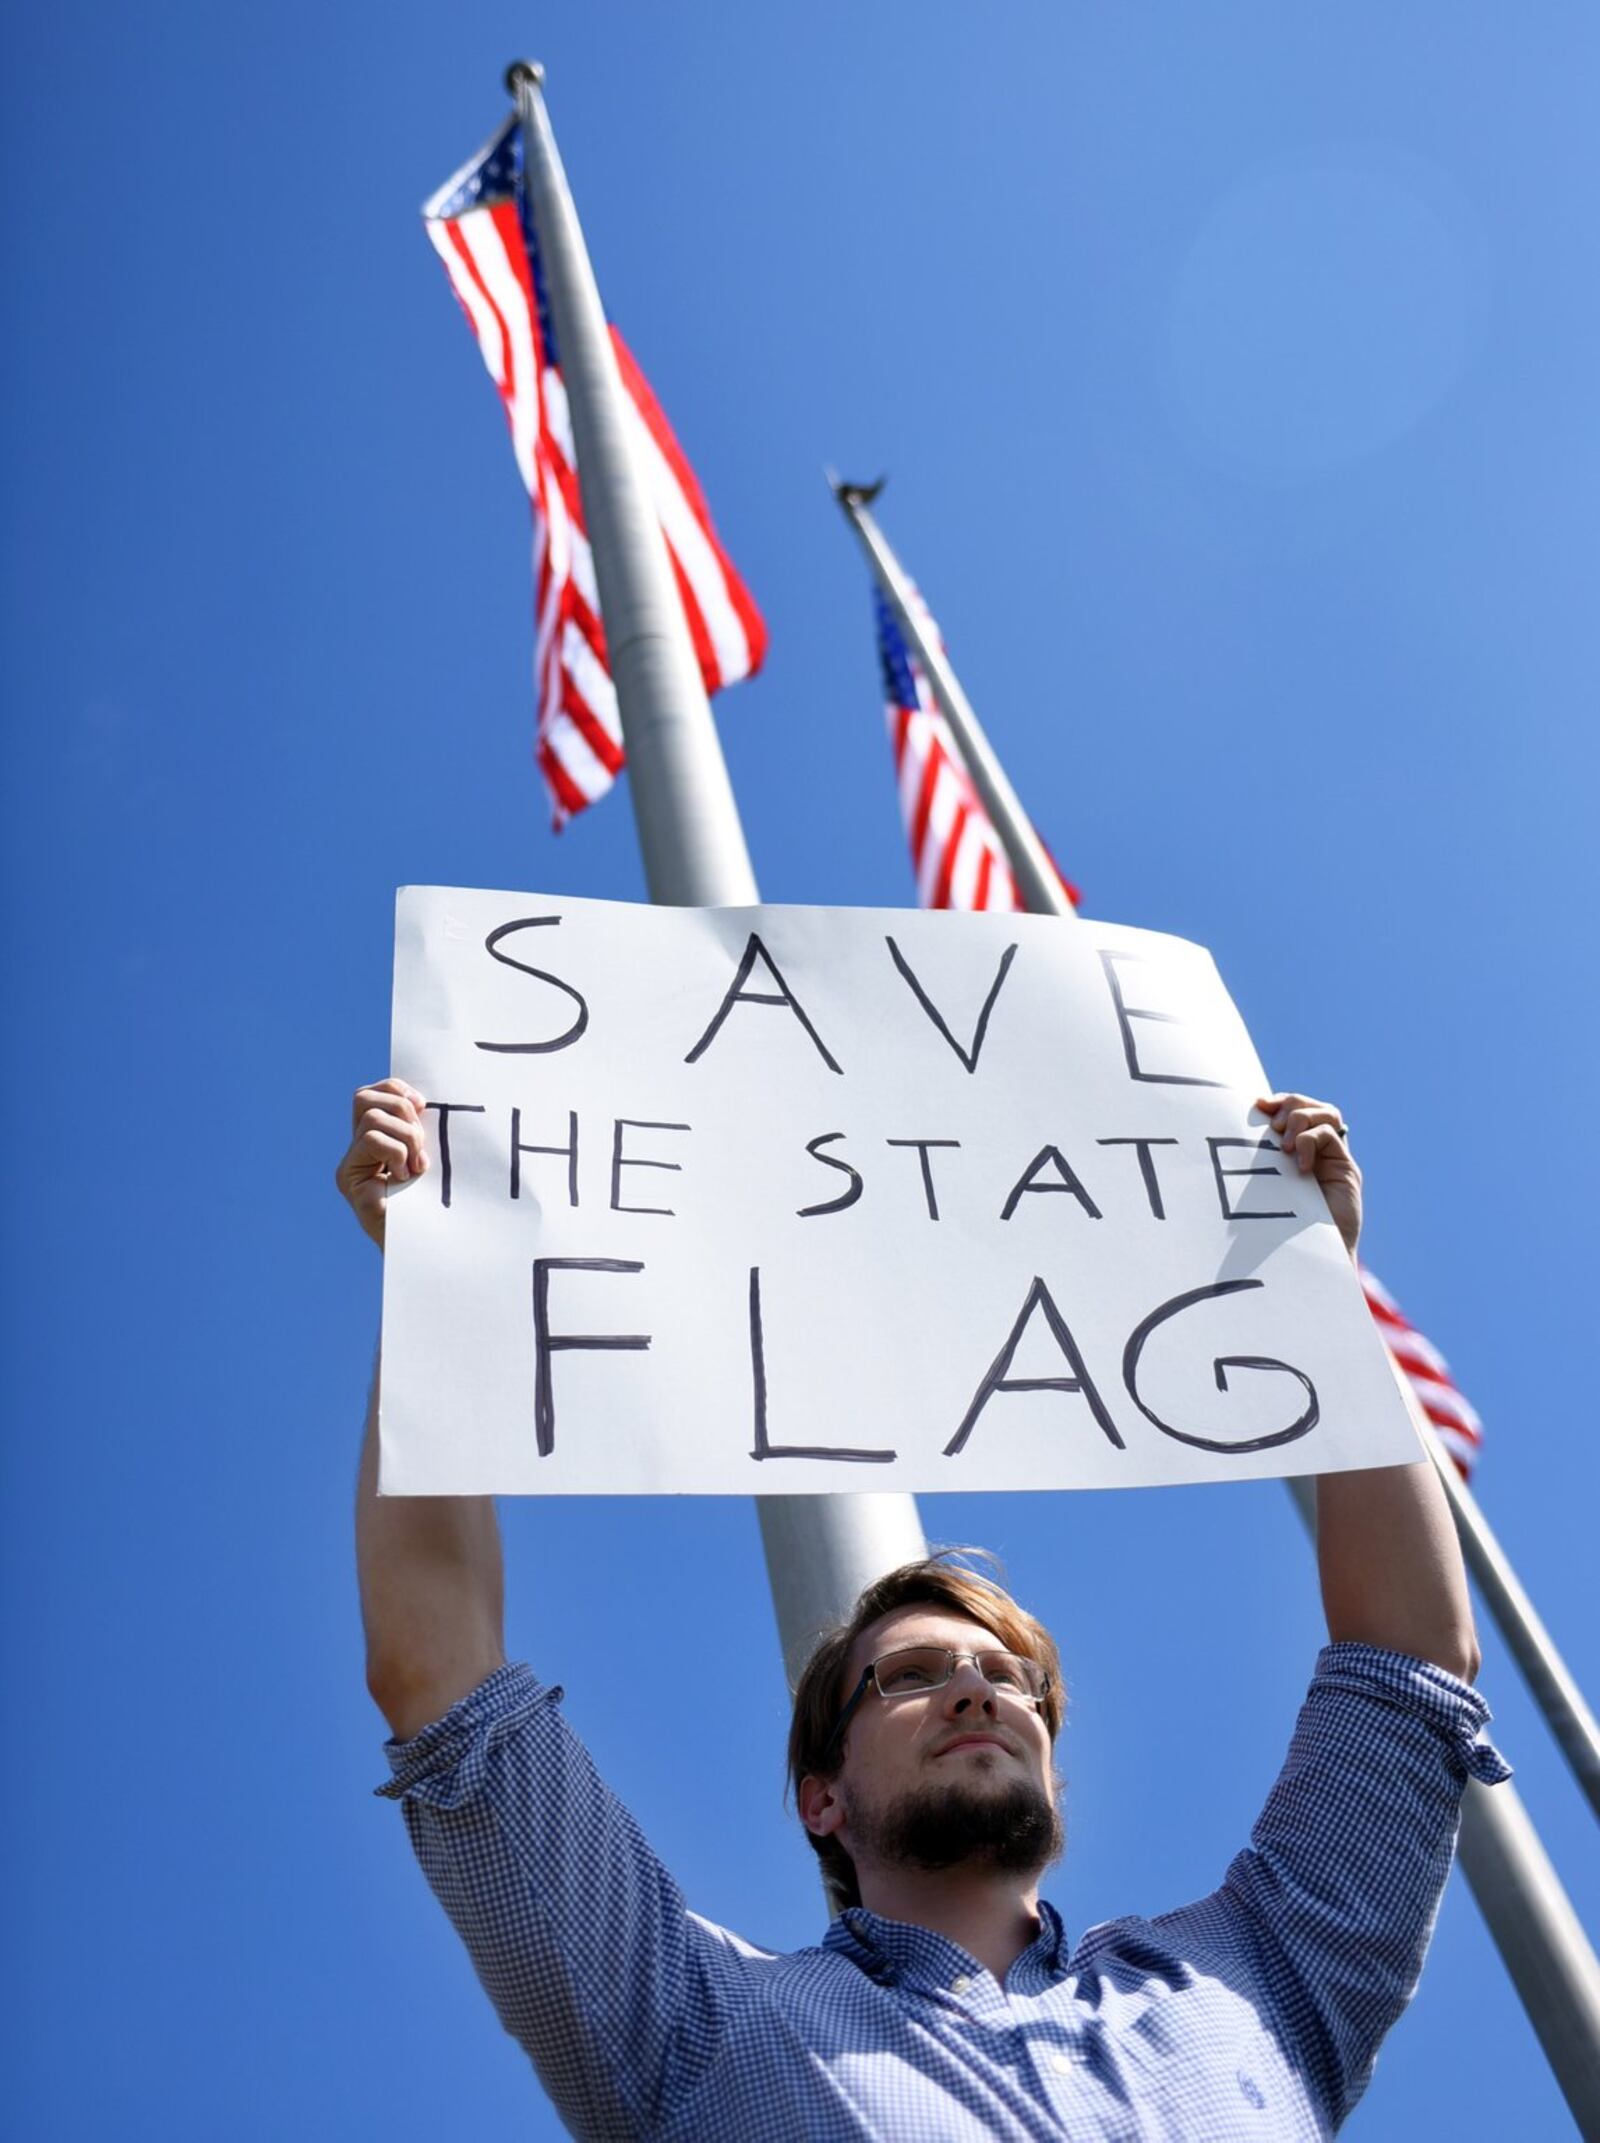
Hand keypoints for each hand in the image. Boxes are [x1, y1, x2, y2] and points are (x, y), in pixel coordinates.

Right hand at [336, 1078, 427, 1248]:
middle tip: (421, 1145)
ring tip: (417, 1167)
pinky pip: (372, 1139)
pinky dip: (397, 1153)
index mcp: (376, 1139)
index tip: (424, 1106)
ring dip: (405, 1138)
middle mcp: (356, 1149)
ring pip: (372, 1118)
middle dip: (401, 1111)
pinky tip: (404, 1178)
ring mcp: (350, 1165)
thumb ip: (419, 1130)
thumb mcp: (429, 1154)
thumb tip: (422, 1102)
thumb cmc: (434, 1201)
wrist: (425, 1244)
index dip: (397, 1090)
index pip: (374, 1093)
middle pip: (364, 1098)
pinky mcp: (348, 1179)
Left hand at [1257, 1091, 1360, 1257]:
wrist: (1310, 1256)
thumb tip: (1230, 1135)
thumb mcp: (1262, 1187)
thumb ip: (1258, 1162)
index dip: (1279, 1101)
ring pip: (1327, 1113)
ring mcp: (1335, 1159)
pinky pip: (1330, 1135)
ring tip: (1283, 1145)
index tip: (1256, 1104)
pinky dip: (1309, 1142)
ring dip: (1301, 1119)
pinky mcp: (1347, 1170)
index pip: (1295, 1110)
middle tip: (1273, 1126)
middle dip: (1292, 1104)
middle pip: (1313, 1105)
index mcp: (1297, 1152)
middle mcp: (1319, 1152)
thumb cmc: (1279, 1228)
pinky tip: (1299, 1167)